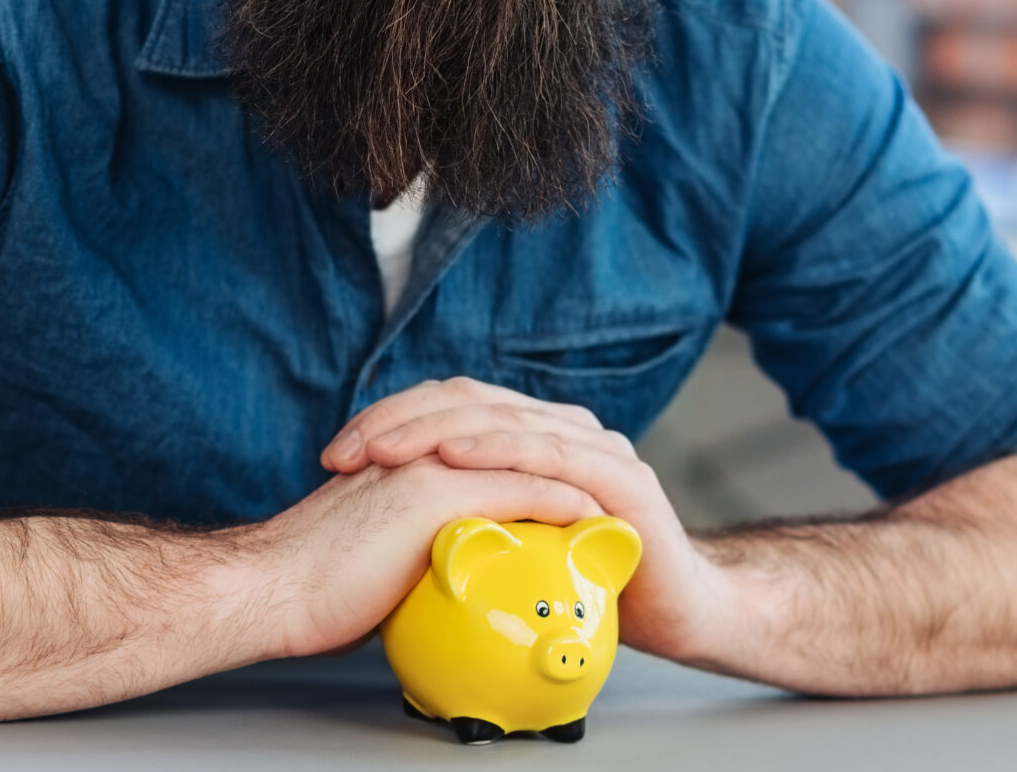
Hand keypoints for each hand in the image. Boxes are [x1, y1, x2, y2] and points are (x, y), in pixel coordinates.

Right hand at [250, 456, 600, 659]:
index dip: (526, 451)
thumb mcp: (372, 548)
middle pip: (512, 430)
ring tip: (608, 495)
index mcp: (404, 454)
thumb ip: (408, 541)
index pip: (484, 436)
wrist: (276, 589)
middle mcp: (419, 447)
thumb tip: (433, 570)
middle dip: (559, 446)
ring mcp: (429, 464)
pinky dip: (561, 501)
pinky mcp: (437, 494)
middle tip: (597, 476)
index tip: (561, 477)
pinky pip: (519, 489)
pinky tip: (590, 516)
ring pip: (522, 453)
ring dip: (571, 471)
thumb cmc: (311, 584)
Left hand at [320, 377, 737, 663]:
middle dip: (398, 420)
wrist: (680, 613)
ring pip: (501, 419)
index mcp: (532, 438)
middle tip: (346, 449)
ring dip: (434, 430)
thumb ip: (465, 524)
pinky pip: (548, 453)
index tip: (337, 452)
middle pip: (466, 402)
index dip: (390, 419)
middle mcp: (562, 429)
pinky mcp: (619, 478)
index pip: (449, 407)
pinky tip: (455, 459)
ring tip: (384, 448)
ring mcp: (593, 448)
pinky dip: (497, 451)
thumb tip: (383, 533)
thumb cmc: (590, 586)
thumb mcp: (510, 549)